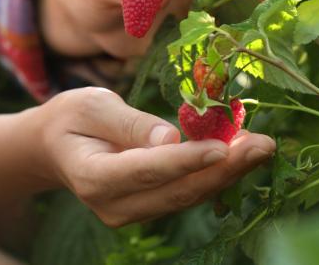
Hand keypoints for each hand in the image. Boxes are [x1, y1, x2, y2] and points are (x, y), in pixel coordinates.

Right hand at [30, 87, 275, 226]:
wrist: (55, 148)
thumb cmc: (71, 118)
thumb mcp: (91, 105)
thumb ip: (129, 123)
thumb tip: (171, 138)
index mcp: (93, 177)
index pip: (146, 170)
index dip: (186, 160)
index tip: (223, 147)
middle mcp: (113, 205)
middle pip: (177, 191)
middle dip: (224, 168)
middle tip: (263, 144)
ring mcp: (131, 213)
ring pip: (187, 196)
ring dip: (227, 173)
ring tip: (261, 146)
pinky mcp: (148, 209)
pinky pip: (185, 194)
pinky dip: (214, 174)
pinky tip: (240, 154)